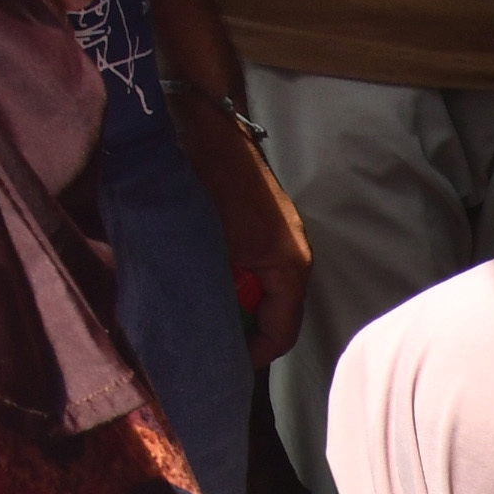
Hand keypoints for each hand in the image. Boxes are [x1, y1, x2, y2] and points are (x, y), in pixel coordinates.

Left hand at [195, 126, 312, 364]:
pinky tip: (204, 279)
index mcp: (290, 269)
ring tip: (201, 309)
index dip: (251, 355)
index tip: (221, 363)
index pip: (280, 334)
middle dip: (240, 330)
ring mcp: (279, 244)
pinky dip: (230, 281)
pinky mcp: (262, 231)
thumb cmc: (213, 185)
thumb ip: (218, 294)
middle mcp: (292, 261)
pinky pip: (253, 272)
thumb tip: (205, 332)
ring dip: (232, 304)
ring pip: (259, 294)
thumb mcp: (213, 249)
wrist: (208, 130)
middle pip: (271, 316)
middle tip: (205, 339)